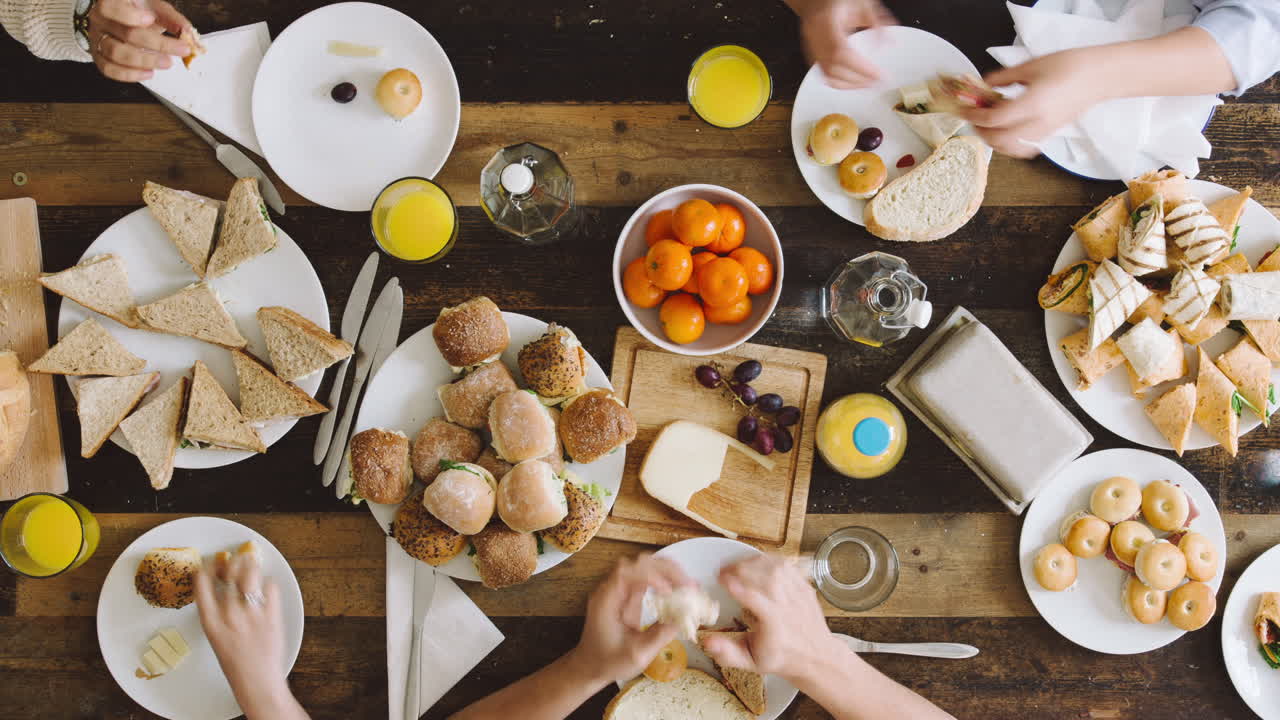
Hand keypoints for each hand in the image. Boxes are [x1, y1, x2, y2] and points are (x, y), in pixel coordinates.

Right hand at [88, 0, 193, 81]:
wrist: (117, 18)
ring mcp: (97, 38)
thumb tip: (187, 31)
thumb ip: (171, 18)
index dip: (130, 15)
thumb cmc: (136, 10)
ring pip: (116, 53)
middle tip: (179, 49)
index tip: (150, 19)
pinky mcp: (98, 56)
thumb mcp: (153, 7)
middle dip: (157, 44)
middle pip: (126, 34)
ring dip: (145, 61)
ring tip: (166, 63)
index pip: (111, 7)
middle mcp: (100, 20)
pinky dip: (130, 74)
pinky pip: (109, 69)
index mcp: (110, 2)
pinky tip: (148, 73)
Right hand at [194, 552, 299, 717]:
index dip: (205, 568)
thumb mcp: (217, 637)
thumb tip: (224, 591)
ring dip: (251, 566)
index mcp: (211, 622)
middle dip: (232, 563)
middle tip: (237, 561)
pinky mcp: (272, 615)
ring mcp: (252, 614)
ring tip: (252, 566)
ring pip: (251, 574)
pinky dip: (269, 583)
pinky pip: (271, 587)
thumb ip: (219, 614)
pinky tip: (266, 587)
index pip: (201, 584)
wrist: (257, 681)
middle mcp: (230, 615)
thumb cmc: (237, 663)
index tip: (211, 563)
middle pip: (229, 573)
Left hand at [569, 554, 694, 684]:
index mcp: (606, 600)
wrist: (590, 666)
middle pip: (638, 563)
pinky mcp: (626, 594)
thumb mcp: (637, 654)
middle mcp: (611, 589)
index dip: (652, 576)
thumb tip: (685, 619)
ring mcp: (618, 589)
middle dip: (665, 569)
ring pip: (643, 566)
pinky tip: (677, 589)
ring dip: (666, 571)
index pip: (628, 573)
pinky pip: (646, 577)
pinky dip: (663, 579)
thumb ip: (660, 636)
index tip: (670, 591)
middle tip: (688, 585)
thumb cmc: (608, 662)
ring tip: (686, 585)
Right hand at [701, 554, 838, 683]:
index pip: (755, 600)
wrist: (815, 657)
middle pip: (766, 578)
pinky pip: (787, 565)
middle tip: (723, 571)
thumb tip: (708, 641)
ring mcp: (798, 594)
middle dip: (741, 569)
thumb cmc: (781, 658)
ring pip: (777, 567)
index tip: (721, 580)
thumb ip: (728, 653)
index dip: (737, 587)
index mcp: (775, 625)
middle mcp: (789, 606)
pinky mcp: (804, 586)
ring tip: (737, 566)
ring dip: (753, 562)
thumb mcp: (751, 662)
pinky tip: (755, 563)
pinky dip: (768, 559)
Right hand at [789, 0, 893, 88]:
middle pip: (832, 67)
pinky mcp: (809, 49)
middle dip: (856, 80)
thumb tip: (889, 43)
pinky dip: (837, 79)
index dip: (860, 68)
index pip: (841, 51)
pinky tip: (850, 80)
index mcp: (827, 19)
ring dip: (847, 84)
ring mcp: (809, 42)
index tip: (877, 75)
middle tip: (875, 82)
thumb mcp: (864, 2)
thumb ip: (877, 21)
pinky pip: (821, 71)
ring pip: (825, 74)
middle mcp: (814, 32)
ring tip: (864, 84)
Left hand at [961, 48, 1106, 157]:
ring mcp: (1045, 132)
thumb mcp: (1032, 65)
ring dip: (993, 141)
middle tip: (973, 118)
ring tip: (987, 125)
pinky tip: (1004, 132)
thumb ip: (1004, 77)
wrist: (1099, 76)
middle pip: (999, 140)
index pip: (994, 119)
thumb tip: (984, 84)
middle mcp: (1038, 123)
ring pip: (1010, 149)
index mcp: (1032, 104)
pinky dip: (1008, 145)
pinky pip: (1023, 148)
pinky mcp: (1049, 134)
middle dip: (980, 131)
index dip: (974, 116)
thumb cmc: (1071, 65)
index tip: (964, 109)